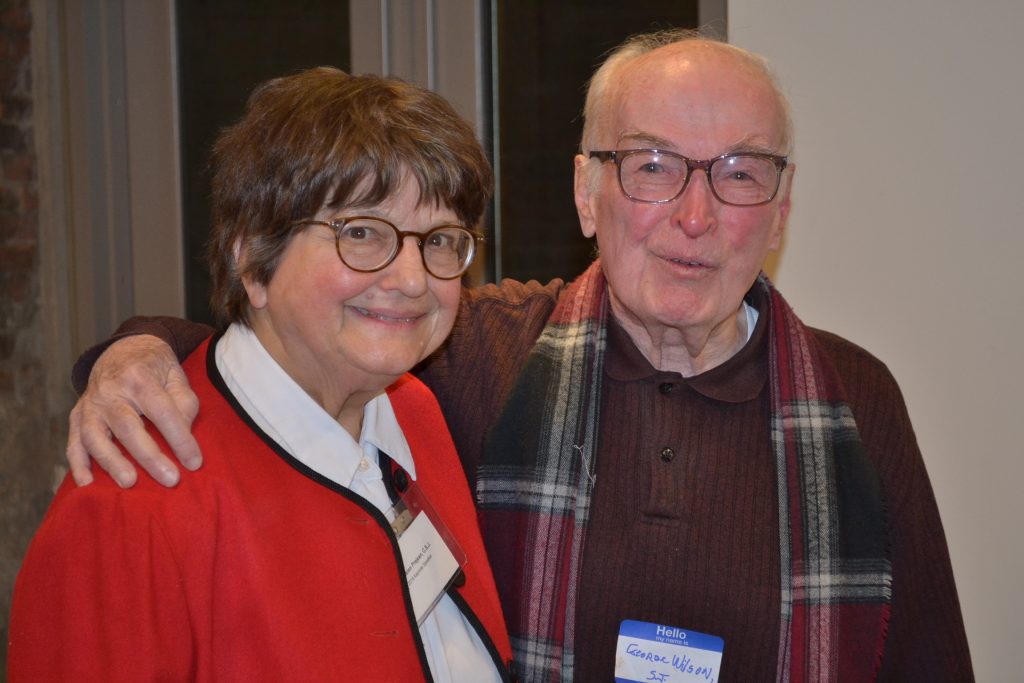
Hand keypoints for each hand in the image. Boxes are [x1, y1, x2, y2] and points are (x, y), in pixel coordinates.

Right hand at [67, 335, 201, 486]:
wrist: (123, 350)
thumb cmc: (156, 369)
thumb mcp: (177, 376)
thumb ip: (183, 403)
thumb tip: (183, 435)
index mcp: (139, 376)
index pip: (162, 412)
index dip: (180, 438)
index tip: (195, 462)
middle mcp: (110, 390)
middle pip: (128, 427)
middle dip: (150, 456)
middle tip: (170, 479)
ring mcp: (90, 403)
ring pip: (95, 436)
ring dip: (111, 462)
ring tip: (129, 483)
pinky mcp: (77, 415)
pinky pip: (73, 442)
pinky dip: (78, 464)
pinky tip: (87, 484)